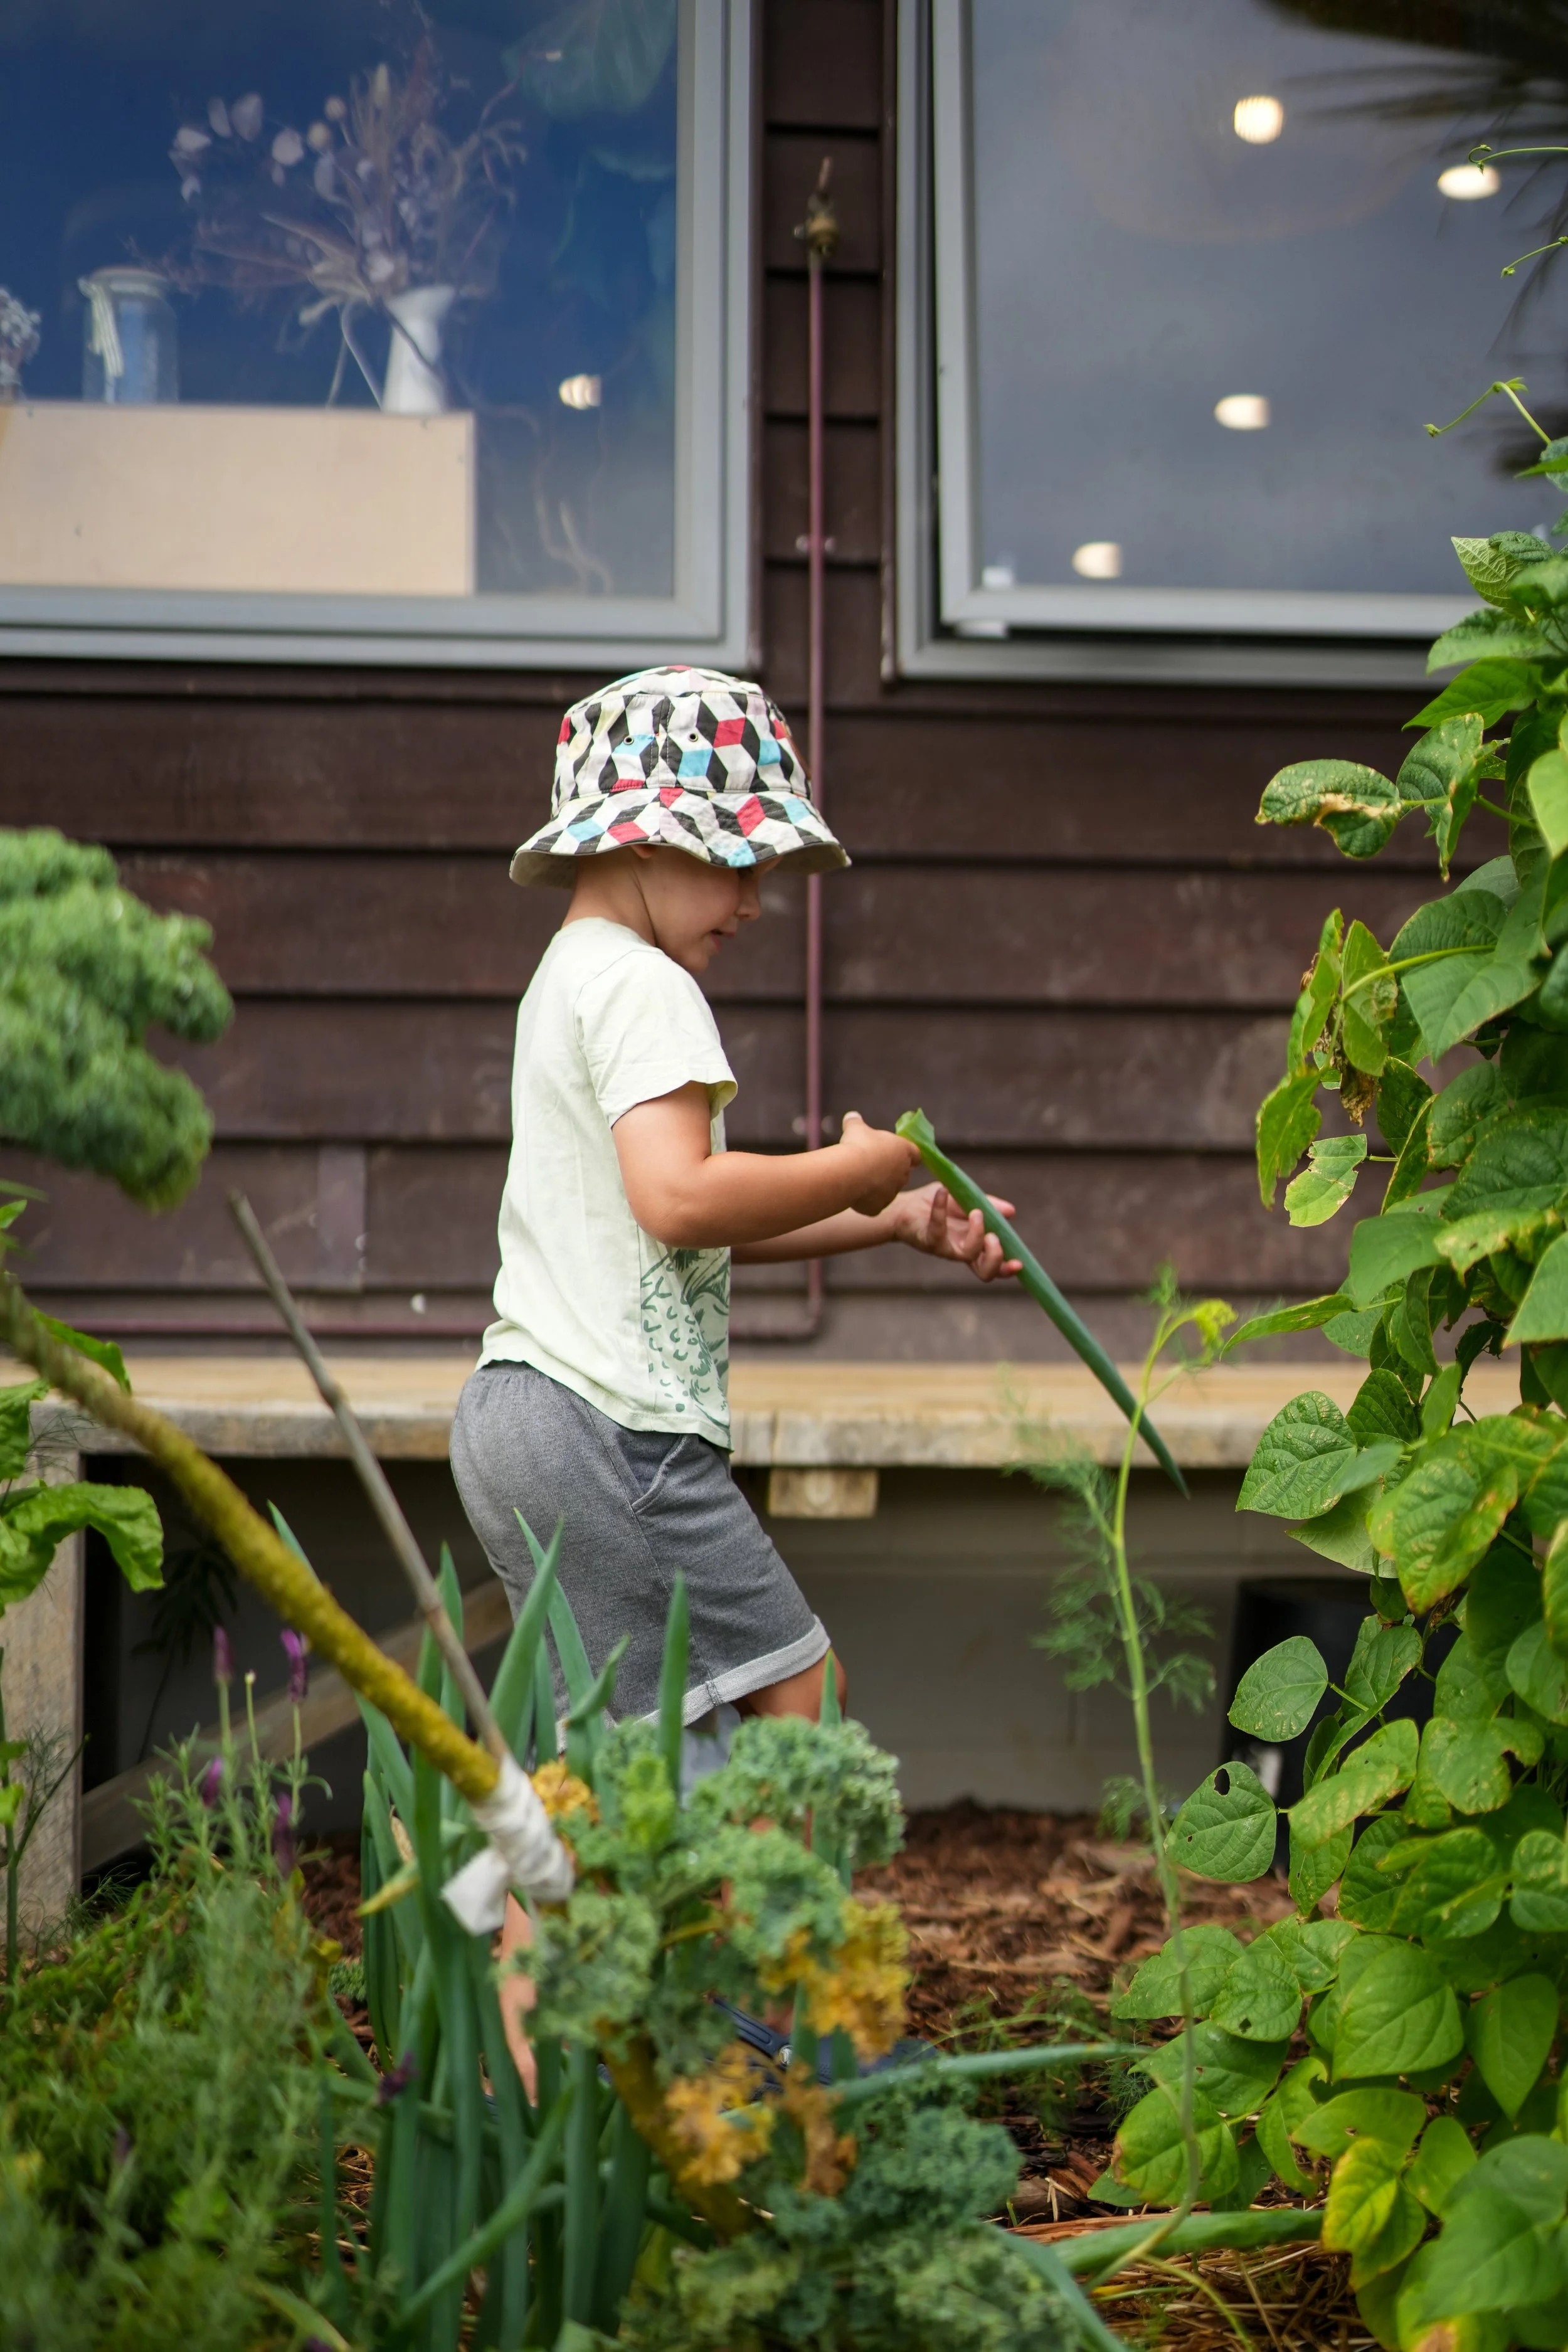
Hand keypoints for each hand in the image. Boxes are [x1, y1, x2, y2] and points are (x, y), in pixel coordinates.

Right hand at [837, 1110, 920, 1216]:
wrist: (850, 1172)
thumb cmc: (858, 1145)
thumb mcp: (855, 1128)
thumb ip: (855, 1122)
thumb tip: (851, 1116)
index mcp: (904, 1151)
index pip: (915, 1154)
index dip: (906, 1154)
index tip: (896, 1152)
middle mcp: (903, 1173)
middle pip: (901, 1173)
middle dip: (889, 1170)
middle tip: (872, 1165)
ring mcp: (892, 1192)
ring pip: (888, 1190)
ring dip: (879, 1186)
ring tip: (860, 1179)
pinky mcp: (880, 1207)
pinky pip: (874, 1204)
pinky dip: (867, 1200)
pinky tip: (855, 1193)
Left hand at [891, 1181, 1021, 1282]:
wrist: (904, 1206)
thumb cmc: (938, 1204)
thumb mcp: (967, 1200)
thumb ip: (989, 1206)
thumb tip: (1011, 1211)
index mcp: (975, 1245)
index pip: (995, 1265)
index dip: (1007, 1269)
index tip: (1019, 1263)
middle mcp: (962, 1251)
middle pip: (985, 1273)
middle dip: (996, 1257)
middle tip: (993, 1236)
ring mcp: (945, 1248)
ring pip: (967, 1255)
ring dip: (977, 1233)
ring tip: (975, 1212)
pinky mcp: (928, 1240)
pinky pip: (938, 1229)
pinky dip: (941, 1208)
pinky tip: (943, 1192)